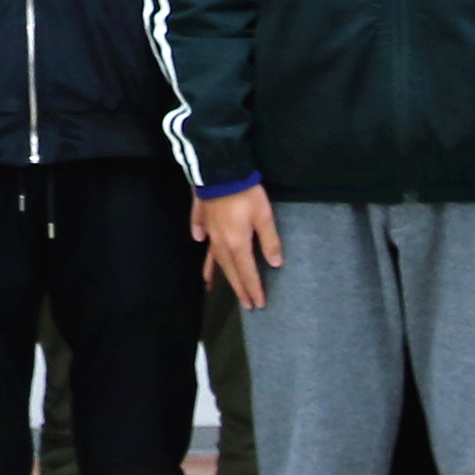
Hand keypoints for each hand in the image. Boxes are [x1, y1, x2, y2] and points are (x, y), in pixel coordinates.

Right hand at [195, 185, 280, 311]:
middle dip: (238, 288)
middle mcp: (220, 242)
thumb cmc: (245, 193)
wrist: (219, 170)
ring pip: (212, 257)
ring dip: (215, 272)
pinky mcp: (201, 216)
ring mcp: (208, 230)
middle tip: (245, 304)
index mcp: (237, 244)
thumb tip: (276, 264)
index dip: (253, 289)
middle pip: (230, 270)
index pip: (247, 273)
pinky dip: (201, 241)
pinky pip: (200, 232)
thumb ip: (270, 241)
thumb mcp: (264, 216)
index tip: (258, 304)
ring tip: (211, 286)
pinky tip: (199, 242)